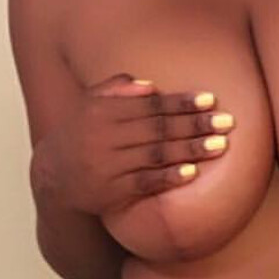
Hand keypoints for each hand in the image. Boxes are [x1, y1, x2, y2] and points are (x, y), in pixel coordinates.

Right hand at [31, 75, 234, 214]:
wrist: (51, 179)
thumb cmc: (80, 136)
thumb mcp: (89, 107)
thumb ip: (116, 91)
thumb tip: (150, 86)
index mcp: (101, 112)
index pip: (149, 105)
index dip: (181, 102)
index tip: (209, 100)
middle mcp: (104, 137)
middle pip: (158, 128)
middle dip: (195, 124)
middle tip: (227, 122)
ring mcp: (108, 165)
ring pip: (155, 154)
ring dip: (190, 149)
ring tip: (220, 145)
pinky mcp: (111, 191)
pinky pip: (144, 182)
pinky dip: (168, 176)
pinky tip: (192, 173)